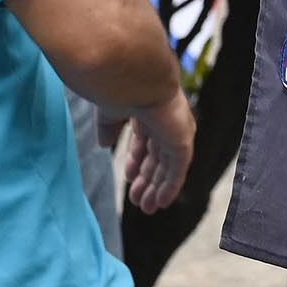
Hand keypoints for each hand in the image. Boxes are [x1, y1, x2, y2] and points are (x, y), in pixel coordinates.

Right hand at [113, 89, 195, 214]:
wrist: (136, 78)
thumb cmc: (120, 87)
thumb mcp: (109, 111)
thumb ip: (108, 128)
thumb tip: (103, 145)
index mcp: (148, 112)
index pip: (145, 142)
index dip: (136, 162)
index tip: (127, 178)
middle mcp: (165, 122)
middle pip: (157, 157)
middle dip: (147, 179)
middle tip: (137, 201)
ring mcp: (176, 131)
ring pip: (167, 167)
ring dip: (156, 188)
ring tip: (146, 208)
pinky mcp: (182, 141)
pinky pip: (178, 170)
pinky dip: (170, 187)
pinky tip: (161, 202)